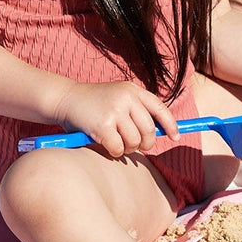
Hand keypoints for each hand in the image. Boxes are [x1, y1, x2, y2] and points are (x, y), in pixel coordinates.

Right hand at [53, 80, 178, 157]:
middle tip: (136, 146)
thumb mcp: (118, 98)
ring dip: (127, 148)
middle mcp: (126, 98)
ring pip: (134, 142)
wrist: (66, 99)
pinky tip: (105, 144)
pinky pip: (118, 148)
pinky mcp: (102, 126)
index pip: (159, 108)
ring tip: (116, 142)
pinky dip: (114, 151)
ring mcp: (114, 111)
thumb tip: (160, 132)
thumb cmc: (94, 103)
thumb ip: (136, 110)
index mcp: (132, 90)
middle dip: (145, 143)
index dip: (170, 124)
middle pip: (149, 130)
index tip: (175, 136)